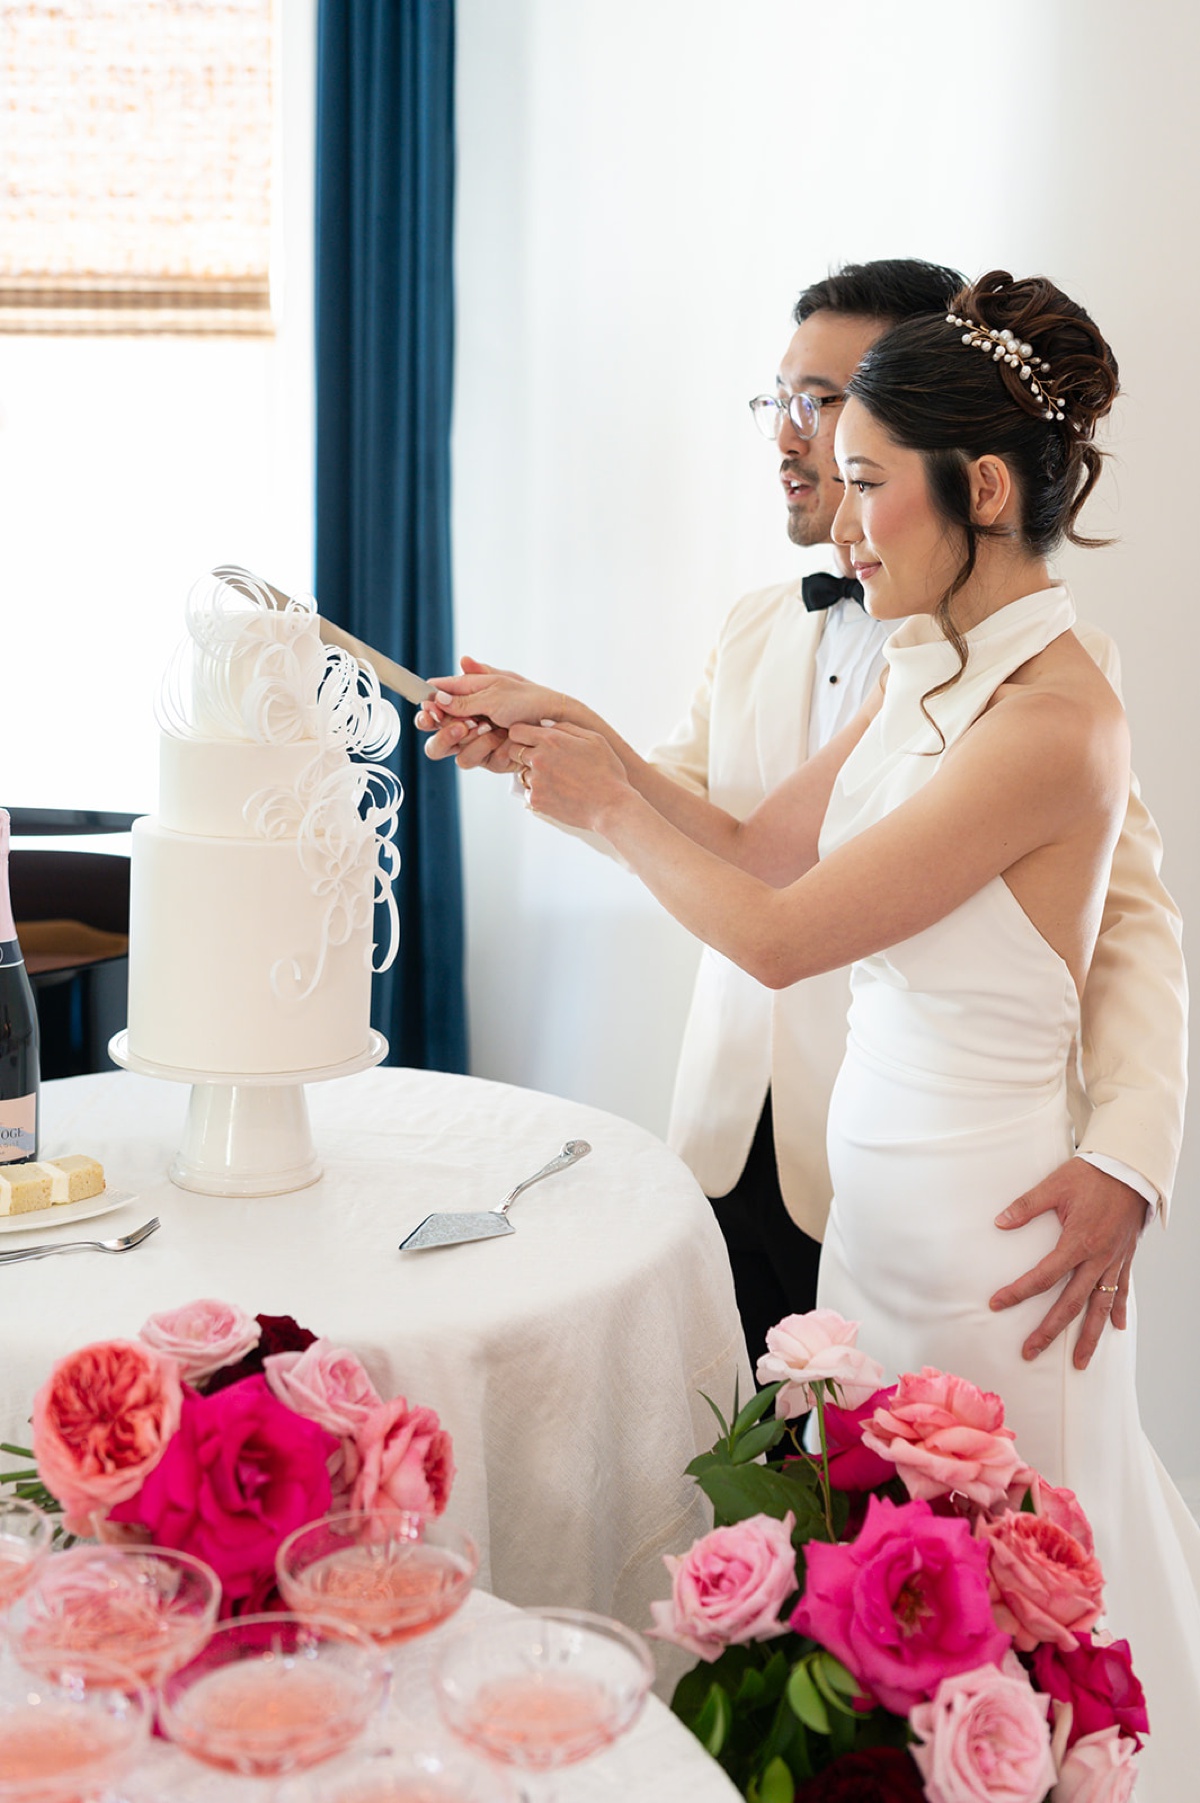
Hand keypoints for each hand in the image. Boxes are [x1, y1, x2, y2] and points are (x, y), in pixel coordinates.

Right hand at [416, 659, 519, 771]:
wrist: (552, 722)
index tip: (430, 712)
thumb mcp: (494, 690)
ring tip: (491, 727)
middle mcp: (465, 722)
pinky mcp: (487, 758)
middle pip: (435, 737)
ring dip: (471, 739)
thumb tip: (437, 695)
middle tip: (461, 726)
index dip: (427, 711)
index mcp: (463, 699)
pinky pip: (471, 759)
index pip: (433, 706)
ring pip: (452, 751)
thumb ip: (463, 696)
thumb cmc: (526, 699)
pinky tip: (502, 738)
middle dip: (444, 733)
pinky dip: (486, 747)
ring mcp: (475, 742)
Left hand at [508, 719, 629, 832]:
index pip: (516, 731)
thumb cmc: (606, 771)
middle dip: (524, 753)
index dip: (522, 734)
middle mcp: (538, 759)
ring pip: (522, 773)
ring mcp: (536, 781)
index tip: (532, 739)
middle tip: (545, 760)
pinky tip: (559, 792)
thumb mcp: (593, 739)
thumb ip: (566, 727)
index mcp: (551, 740)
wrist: (610, 806)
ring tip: (559, 779)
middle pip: (513, 751)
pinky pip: (529, 792)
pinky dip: (540, 792)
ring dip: (534, 774)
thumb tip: (548, 725)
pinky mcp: (536, 800)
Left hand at [989, 1159, 1147, 1367]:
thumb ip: (1026, 1206)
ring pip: (1100, 1307)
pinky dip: (1119, 1310)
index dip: (1018, 1292)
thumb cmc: (1091, 1175)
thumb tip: (999, 1222)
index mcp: (1077, 1242)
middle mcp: (1097, 1259)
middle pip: (1071, 1303)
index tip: (997, 1304)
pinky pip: (1122, 1290)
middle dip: (1049, 1331)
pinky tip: (1117, 1329)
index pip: (1043, 1277)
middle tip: (1030, 1352)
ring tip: (1080, 1362)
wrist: (1130, 1170)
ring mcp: (1114, 1261)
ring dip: (1090, 1337)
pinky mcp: (1125, 1258)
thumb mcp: (1055, 1185)